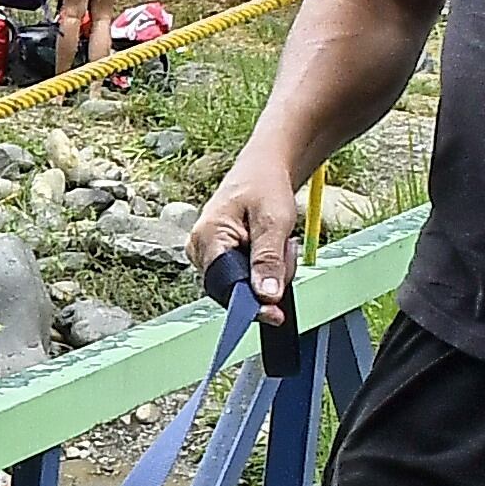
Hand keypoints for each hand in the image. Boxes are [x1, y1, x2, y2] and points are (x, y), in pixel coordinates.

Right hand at [186, 149, 305, 323]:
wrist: (262, 171)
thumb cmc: (265, 187)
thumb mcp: (274, 221)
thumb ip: (268, 259)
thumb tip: (265, 296)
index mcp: (207, 238)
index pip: (225, 285)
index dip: (251, 304)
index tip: (274, 315)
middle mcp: (199, 249)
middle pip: (234, 289)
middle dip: (266, 279)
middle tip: (285, 250)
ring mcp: (206, 255)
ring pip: (241, 286)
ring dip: (268, 272)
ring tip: (279, 244)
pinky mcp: (218, 258)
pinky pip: (242, 278)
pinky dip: (262, 269)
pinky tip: (269, 249)